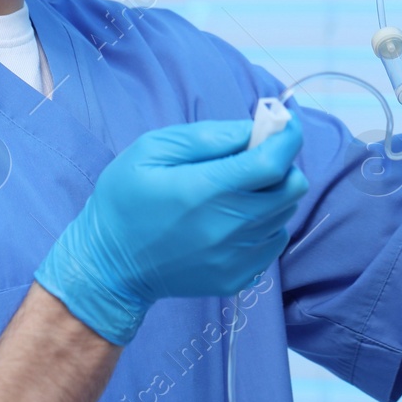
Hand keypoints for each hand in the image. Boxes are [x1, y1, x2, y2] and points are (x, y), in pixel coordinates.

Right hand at [35, 117, 307, 344]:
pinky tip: (232, 218)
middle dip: (282, 163)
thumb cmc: (124, 200)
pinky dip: (264, 222)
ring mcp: (236, 258)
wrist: (109, 267)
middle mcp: (228, 228)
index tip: (283, 124)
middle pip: (292, 188)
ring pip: (285, 213)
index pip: (273, 162)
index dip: (287, 137)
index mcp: (205, 191)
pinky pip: (273, 241)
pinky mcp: (238, 278)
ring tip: (235, 189)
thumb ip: (206, 136)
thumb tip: (252, 129)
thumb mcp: (150, 150)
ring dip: (271, 193)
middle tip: (252, 156)